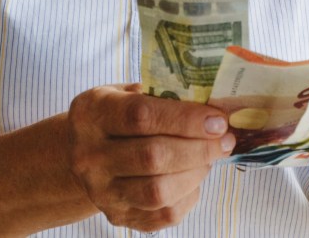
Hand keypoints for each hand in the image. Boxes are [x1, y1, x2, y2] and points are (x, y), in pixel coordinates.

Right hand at [66, 83, 234, 231]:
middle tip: (226, 139)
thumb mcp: (129, 92)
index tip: (217, 119)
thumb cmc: (118, 115)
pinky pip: (164, 214)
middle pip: (152, 157)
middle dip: (199, 148)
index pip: (140, 116)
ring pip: (158, 192)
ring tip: (211, 156)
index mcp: (93, 113)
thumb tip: (215, 104)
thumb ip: (164, 95)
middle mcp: (89, 156)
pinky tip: (194, 175)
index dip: (185, 119)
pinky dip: (189, 194)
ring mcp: (101, 192)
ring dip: (196, 172)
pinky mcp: (118, 216)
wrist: (83, 154)